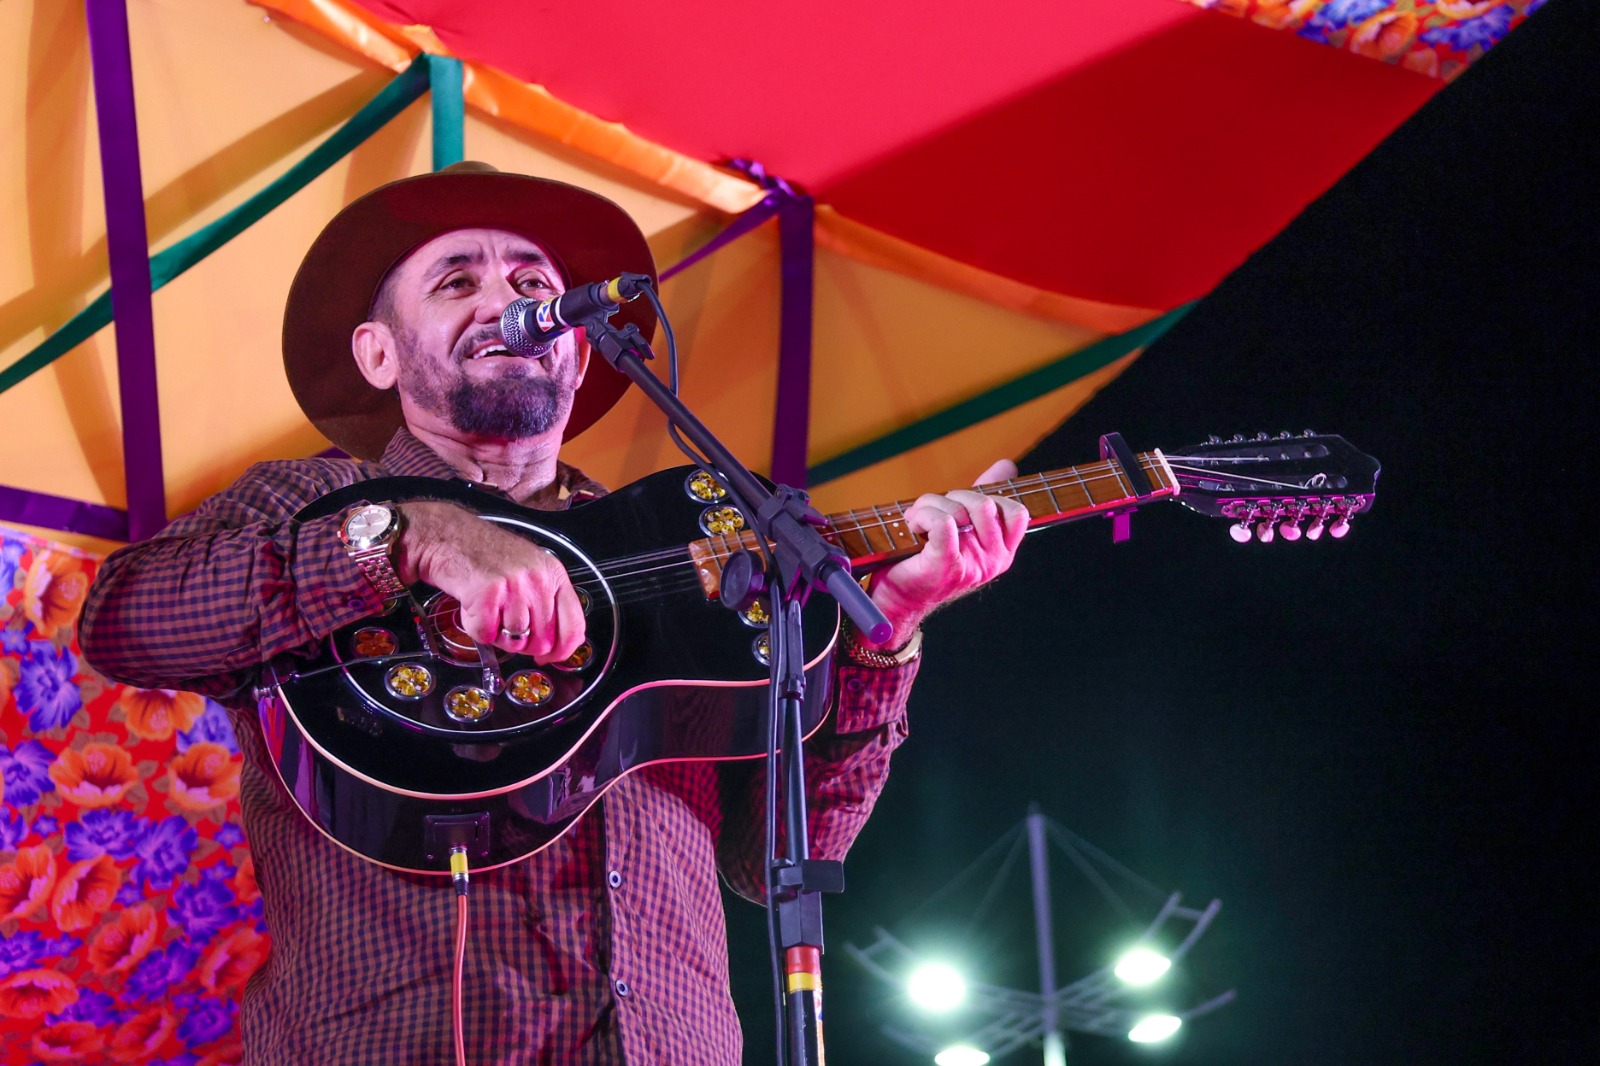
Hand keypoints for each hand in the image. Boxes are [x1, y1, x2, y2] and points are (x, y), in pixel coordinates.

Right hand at [393, 501, 585, 661]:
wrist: (449, 536)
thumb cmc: (485, 554)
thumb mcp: (529, 569)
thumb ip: (545, 601)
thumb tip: (553, 643)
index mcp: (553, 574)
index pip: (574, 626)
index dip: (562, 651)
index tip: (549, 656)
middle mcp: (538, 580)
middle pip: (543, 641)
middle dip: (522, 644)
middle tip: (505, 626)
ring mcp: (514, 587)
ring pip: (515, 641)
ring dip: (497, 634)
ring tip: (488, 609)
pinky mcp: (487, 594)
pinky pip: (486, 635)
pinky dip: (475, 627)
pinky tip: (473, 606)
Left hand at [865, 459, 1029, 647]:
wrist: (896, 599)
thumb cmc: (926, 560)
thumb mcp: (962, 526)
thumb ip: (986, 498)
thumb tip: (1007, 465)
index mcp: (1002, 553)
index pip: (1017, 512)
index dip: (987, 497)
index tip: (959, 506)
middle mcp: (993, 562)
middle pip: (986, 505)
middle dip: (953, 496)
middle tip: (931, 510)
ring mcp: (972, 566)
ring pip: (961, 509)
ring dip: (931, 504)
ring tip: (917, 520)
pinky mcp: (946, 565)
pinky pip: (944, 522)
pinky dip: (924, 515)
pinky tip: (913, 526)